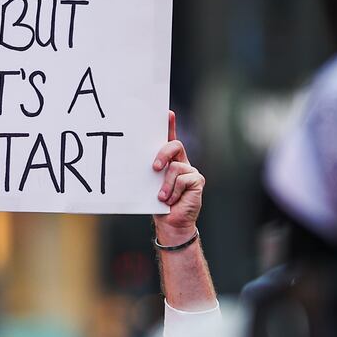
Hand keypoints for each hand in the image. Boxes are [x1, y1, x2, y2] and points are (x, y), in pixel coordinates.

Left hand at [152, 110, 203, 246]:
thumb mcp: (150, 184)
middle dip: (163, 153)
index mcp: (169, 161)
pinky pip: (183, 179)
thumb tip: (138, 160)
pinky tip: (172, 201)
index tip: (167, 112)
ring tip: (162, 197)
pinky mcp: (197, 181)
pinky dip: (173, 192)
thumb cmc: (157, 204)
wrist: (170, 223)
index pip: (169, 139)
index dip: (169, 125)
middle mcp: (181, 163)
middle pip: (174, 146)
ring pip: (175, 168)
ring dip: (165, 185)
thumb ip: (150, 171)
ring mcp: (191, 171)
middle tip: (154, 168)